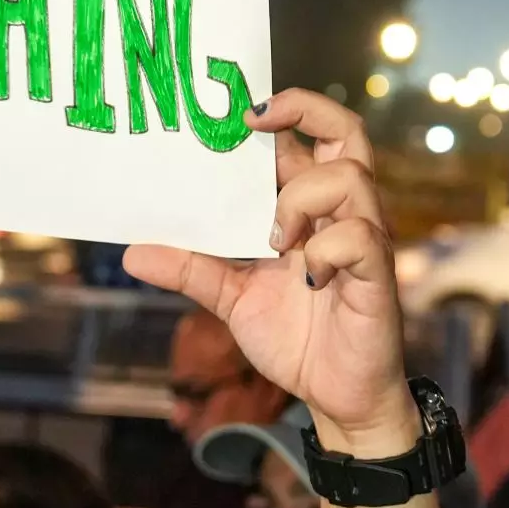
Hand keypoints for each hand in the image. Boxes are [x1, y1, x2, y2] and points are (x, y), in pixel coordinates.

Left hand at [124, 89, 415, 456]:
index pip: (307, 138)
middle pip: (347, 133)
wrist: (335, 397)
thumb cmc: (296, 338)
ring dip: (301, 198)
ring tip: (274, 237)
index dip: (281, 111)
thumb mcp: (232, 298)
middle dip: (305, 110)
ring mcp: (364, 240)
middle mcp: (342, 214)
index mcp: (310, 210)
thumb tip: (131, 253)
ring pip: (349, 178)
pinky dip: (325, 251)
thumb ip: (191, 269)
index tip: (237, 114)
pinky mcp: (377, 275)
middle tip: (256, 124)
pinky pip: (359, 238)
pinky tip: (307, 277)